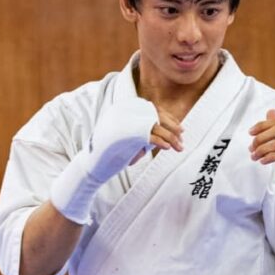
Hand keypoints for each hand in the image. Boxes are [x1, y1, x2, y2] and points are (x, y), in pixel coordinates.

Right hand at [50, 96, 181, 223]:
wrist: (92, 167)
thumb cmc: (112, 154)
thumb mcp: (130, 138)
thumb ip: (145, 131)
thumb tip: (168, 132)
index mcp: (124, 110)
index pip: (152, 108)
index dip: (168, 118)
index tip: (180, 128)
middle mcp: (124, 112)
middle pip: (155, 114)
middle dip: (172, 126)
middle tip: (182, 137)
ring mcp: (124, 122)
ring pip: (155, 125)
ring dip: (170, 137)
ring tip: (179, 147)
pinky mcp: (125, 134)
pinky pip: (149, 135)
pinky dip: (161, 141)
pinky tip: (167, 148)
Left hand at [248, 109, 274, 180]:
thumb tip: (270, 111)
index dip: (261, 126)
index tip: (250, 132)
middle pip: (273, 131)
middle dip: (258, 140)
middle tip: (251, 149)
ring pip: (273, 145)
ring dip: (259, 151)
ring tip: (254, 157)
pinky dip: (266, 158)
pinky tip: (262, 161)